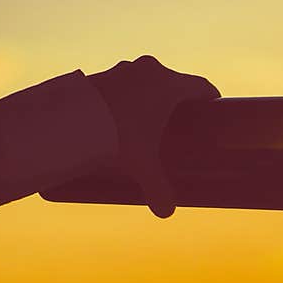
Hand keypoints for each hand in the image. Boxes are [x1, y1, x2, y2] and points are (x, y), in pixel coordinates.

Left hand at [89, 55, 219, 217]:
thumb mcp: (142, 165)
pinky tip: (122, 113)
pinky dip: (127, 96)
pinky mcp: (99, 75)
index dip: (210, 99)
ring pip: (145, 81)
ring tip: (149, 120)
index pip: (201, 86)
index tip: (213, 110)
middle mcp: (147, 70)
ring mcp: (121, 69)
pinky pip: (122, 84)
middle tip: (181, 122)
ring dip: (150, 96)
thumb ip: (158, 189)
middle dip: (178, 100)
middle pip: (173, 83)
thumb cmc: (116, 137)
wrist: (69, 121)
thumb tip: (166, 213)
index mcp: (168, 84)